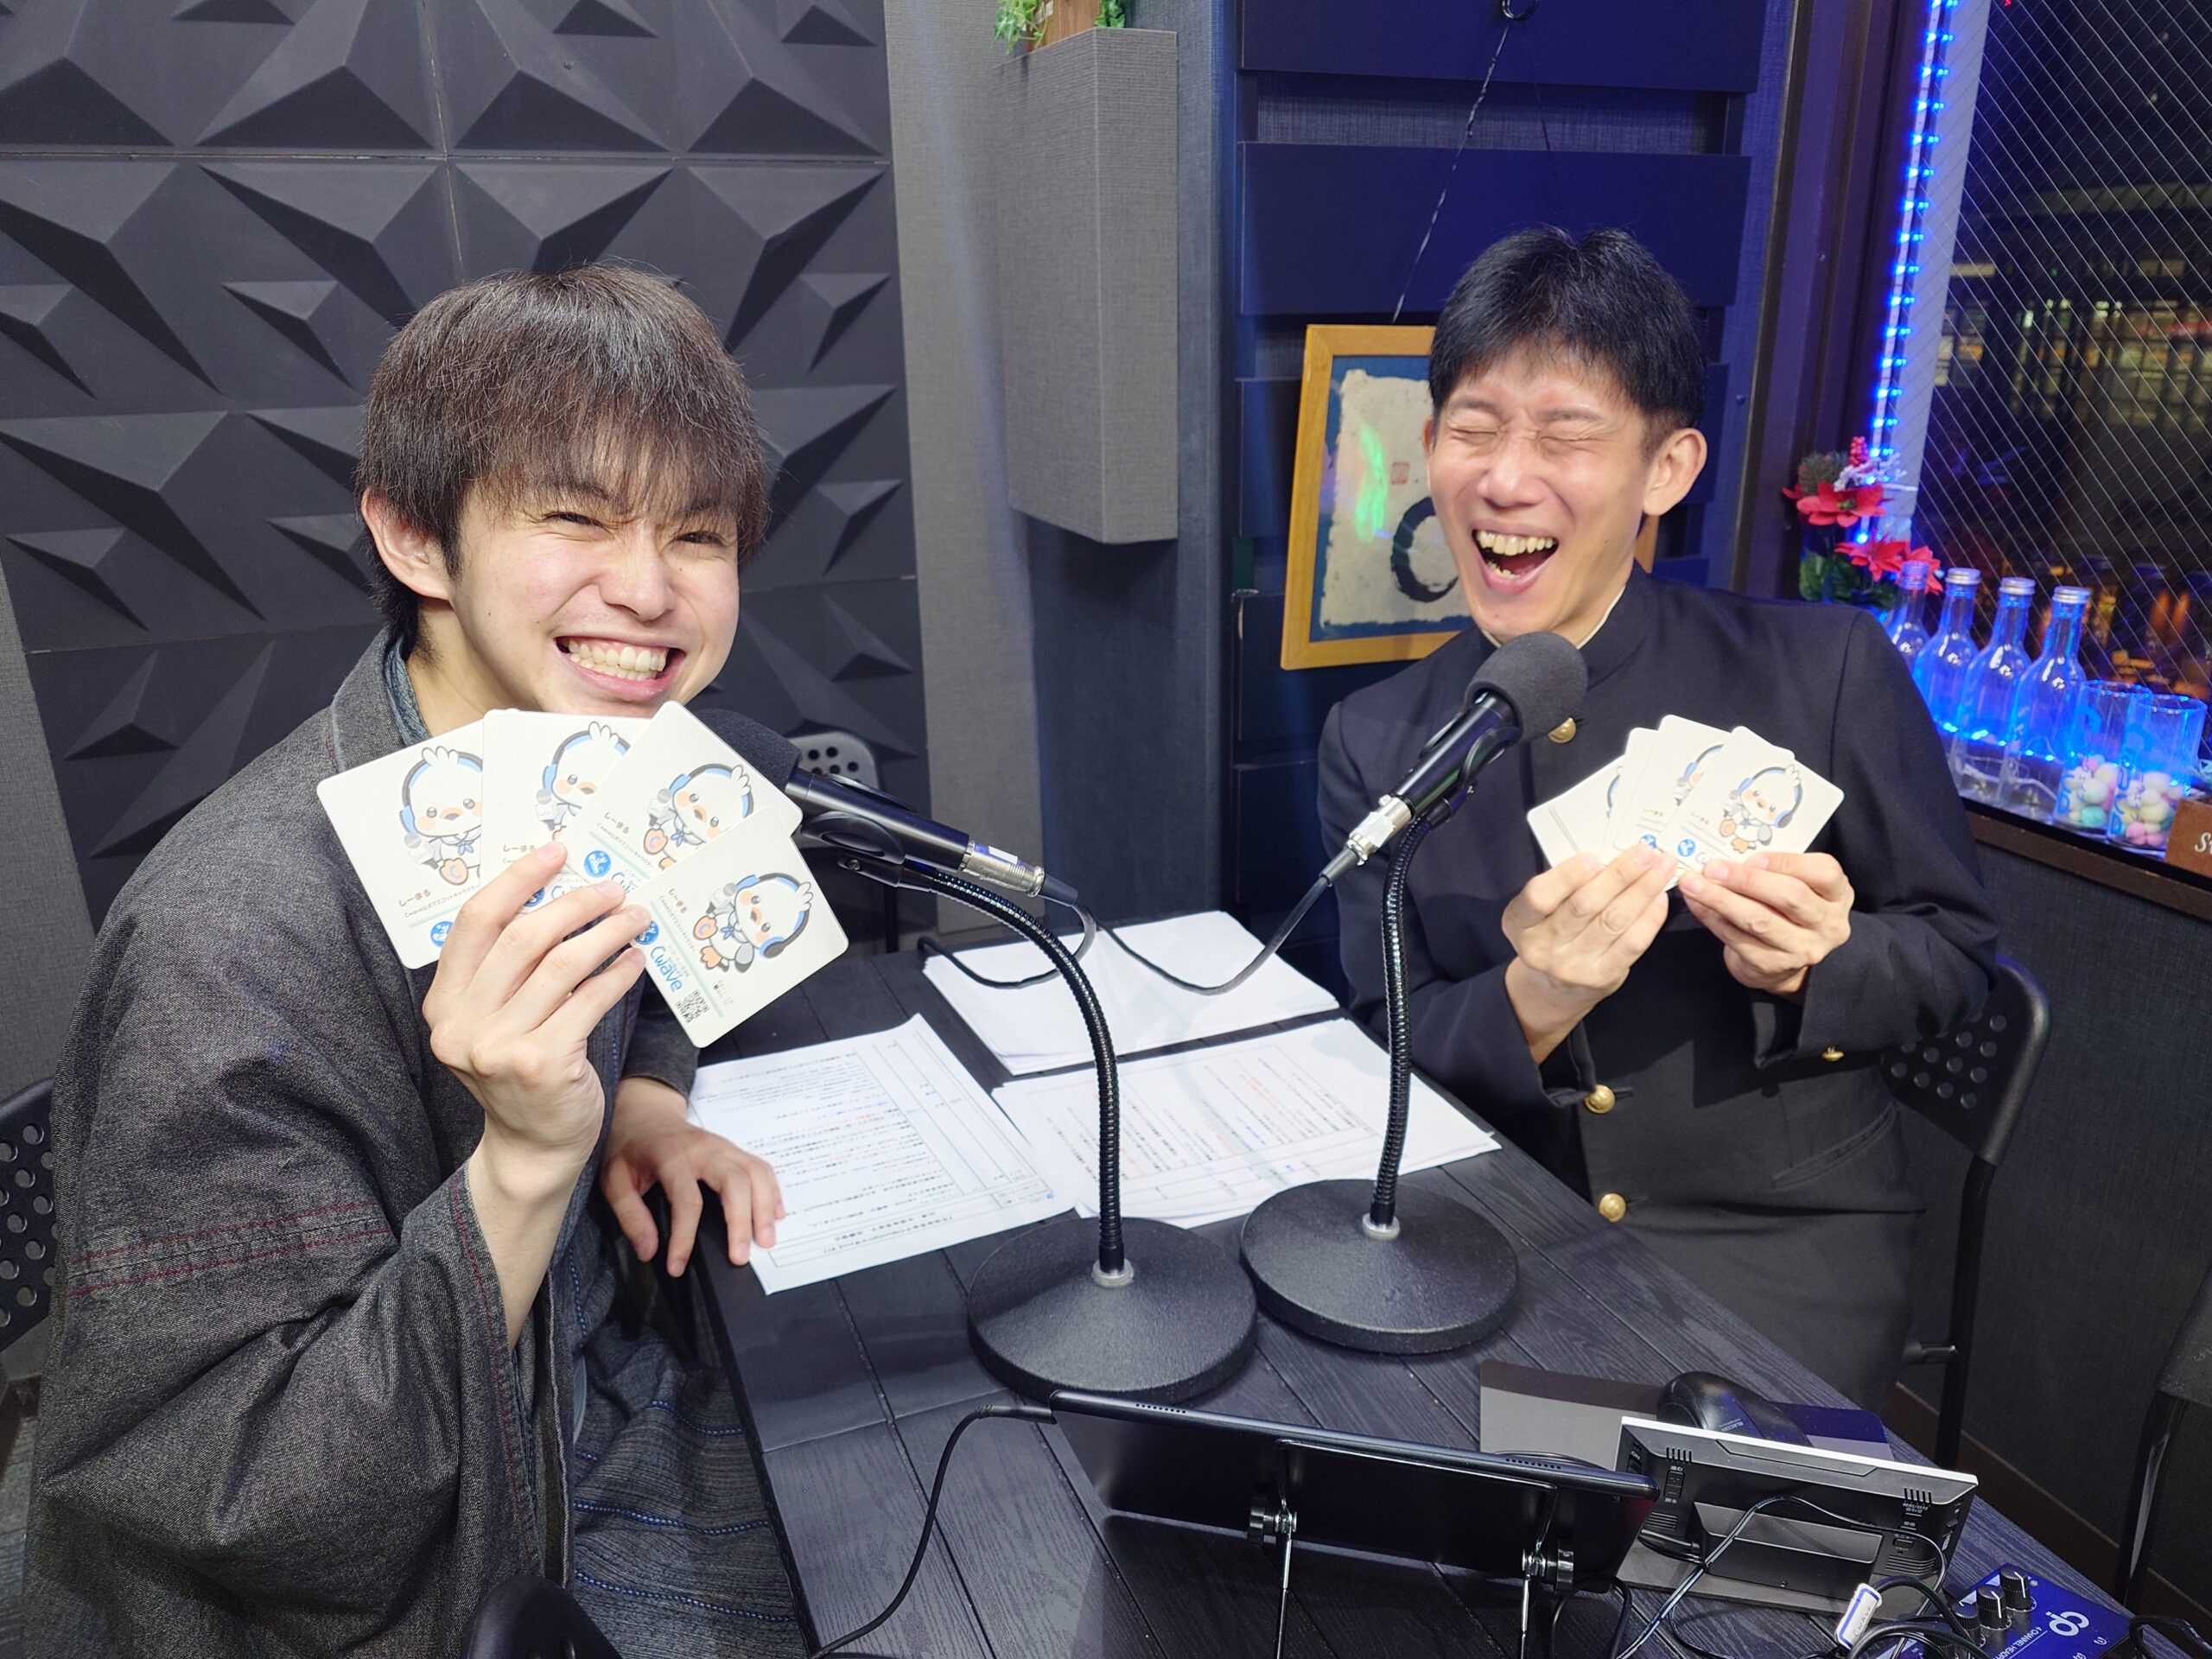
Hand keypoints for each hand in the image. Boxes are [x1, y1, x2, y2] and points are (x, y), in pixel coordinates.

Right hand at [425, 841, 647, 1182]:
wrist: (533, 1145)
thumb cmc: (523, 1070)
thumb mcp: (495, 1020)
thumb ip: (508, 970)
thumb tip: (560, 897)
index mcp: (443, 1003)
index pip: (475, 921)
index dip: (517, 880)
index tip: (556, 853)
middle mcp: (461, 1024)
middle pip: (523, 937)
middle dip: (575, 904)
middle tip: (612, 891)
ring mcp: (498, 1047)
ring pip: (562, 964)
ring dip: (607, 934)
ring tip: (634, 919)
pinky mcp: (541, 1063)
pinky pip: (589, 999)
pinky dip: (618, 974)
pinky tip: (635, 960)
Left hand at [600, 1077, 784, 1271]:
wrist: (644, 1113)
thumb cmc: (630, 1148)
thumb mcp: (614, 1180)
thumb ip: (630, 1216)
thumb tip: (649, 1251)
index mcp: (671, 1156)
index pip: (687, 1200)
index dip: (684, 1238)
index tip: (677, 1266)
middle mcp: (705, 1148)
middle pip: (735, 1182)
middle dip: (741, 1222)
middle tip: (740, 1257)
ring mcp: (725, 1146)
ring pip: (756, 1173)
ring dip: (764, 1208)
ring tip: (765, 1241)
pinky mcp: (735, 1150)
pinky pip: (762, 1168)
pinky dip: (772, 1192)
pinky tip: (775, 1216)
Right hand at [1501, 845, 1673, 1060]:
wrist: (1552, 987)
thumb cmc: (1549, 933)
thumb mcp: (1541, 910)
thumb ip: (1564, 886)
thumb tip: (1610, 856)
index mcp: (1519, 922)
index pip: (1539, 897)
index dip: (1566, 876)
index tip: (1593, 857)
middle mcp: (1542, 947)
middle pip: (1585, 905)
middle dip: (1620, 874)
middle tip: (1645, 852)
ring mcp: (1572, 966)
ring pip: (1613, 920)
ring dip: (1642, 890)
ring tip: (1661, 868)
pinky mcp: (1601, 977)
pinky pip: (1631, 943)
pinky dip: (1649, 917)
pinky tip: (1659, 898)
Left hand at [1679, 850, 1852, 998]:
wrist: (1785, 961)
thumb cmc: (1788, 909)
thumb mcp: (1799, 884)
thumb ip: (1779, 869)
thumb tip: (1731, 852)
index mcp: (1838, 895)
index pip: (1824, 873)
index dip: (1787, 862)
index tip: (1752, 857)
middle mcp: (1828, 924)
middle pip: (1790, 897)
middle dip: (1746, 879)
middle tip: (1713, 867)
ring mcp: (1802, 949)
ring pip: (1758, 920)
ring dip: (1720, 899)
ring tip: (1692, 884)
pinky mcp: (1772, 966)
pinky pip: (1737, 938)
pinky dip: (1712, 918)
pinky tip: (1696, 904)